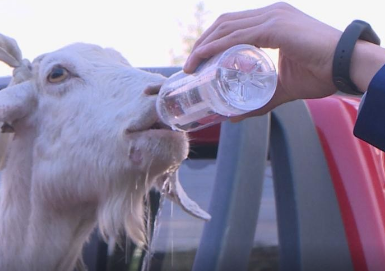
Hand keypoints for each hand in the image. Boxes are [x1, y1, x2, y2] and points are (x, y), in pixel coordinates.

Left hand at [184, 2, 342, 119]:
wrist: (349, 67)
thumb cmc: (321, 74)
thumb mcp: (282, 87)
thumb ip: (259, 100)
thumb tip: (235, 115)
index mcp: (272, 20)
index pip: (232, 25)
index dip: (211, 41)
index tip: (197, 61)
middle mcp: (271, 13)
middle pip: (224, 23)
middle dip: (202, 43)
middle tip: (189, 65)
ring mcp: (273, 17)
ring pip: (226, 27)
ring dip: (203, 46)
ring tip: (191, 65)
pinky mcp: (276, 27)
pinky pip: (237, 36)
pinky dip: (216, 47)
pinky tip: (204, 59)